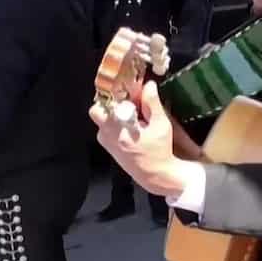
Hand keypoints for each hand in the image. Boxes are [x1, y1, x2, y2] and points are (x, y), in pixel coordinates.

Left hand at [89, 82, 196, 197]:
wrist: (155, 174)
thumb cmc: (159, 151)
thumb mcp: (161, 125)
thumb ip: (152, 103)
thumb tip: (148, 86)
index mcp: (119, 128)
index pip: (108, 101)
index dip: (119, 92)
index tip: (131, 91)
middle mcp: (108, 134)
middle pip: (100, 108)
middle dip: (113, 102)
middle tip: (130, 102)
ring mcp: (105, 140)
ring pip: (102, 116)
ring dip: (115, 112)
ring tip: (134, 116)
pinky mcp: (106, 144)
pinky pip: (105, 126)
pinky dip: (116, 122)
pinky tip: (132, 125)